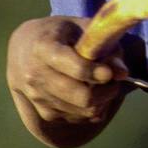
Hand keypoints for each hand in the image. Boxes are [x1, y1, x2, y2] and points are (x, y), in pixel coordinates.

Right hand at [7, 16, 129, 126]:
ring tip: (104, 84)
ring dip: (102, 100)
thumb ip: (104, 46)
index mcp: (43, 47)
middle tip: (113, 80)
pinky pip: (79, 118)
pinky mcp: (45, 113)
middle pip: (82, 96)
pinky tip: (91, 92)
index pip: (74, 68)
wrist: (25, 49)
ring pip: (84, 111)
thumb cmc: (62, 35)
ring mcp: (38, 96)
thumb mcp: (82, 28)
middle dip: (106, 91)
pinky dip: (92, 109)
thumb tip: (122, 72)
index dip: (95, 72)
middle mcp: (35, 74)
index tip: (110, 73)